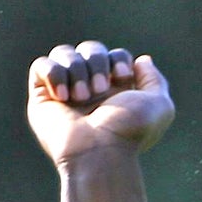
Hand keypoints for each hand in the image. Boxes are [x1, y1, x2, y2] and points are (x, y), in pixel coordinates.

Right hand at [27, 42, 174, 166]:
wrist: (99, 152)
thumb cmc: (130, 132)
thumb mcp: (159, 106)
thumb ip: (155, 80)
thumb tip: (142, 60)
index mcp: (118, 90)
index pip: (115, 55)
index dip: (118, 59)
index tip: (122, 76)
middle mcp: (92, 89)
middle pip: (91, 49)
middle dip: (97, 62)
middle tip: (100, 89)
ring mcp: (67, 91)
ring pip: (65, 53)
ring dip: (77, 69)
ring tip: (82, 97)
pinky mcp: (43, 97)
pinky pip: (42, 65)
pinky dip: (54, 74)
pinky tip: (63, 97)